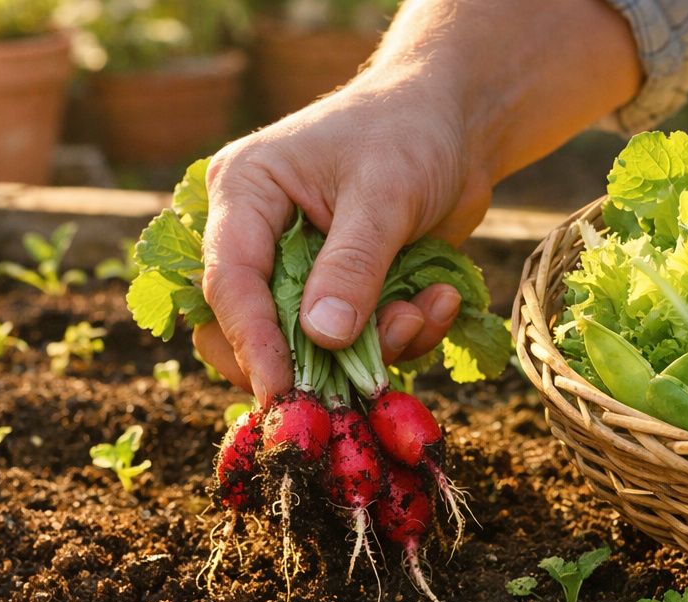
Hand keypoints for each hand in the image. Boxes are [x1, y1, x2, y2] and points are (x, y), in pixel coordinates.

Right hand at [193, 71, 491, 401]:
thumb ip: (353, 265)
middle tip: (362, 378)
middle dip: (312, 362)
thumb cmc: (410, 132)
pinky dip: (403, 337)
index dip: (253, 343)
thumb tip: (322, 338)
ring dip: (373, 350)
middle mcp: (258, 238)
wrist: (457, 124)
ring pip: (309, 349)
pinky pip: (357, 345)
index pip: (229, 282)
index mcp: (245, 193)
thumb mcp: (385, 193)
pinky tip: (440, 299)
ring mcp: (300, 272)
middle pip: (248, 331)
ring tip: (424, 311)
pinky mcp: (341, 296)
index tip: (282, 392)